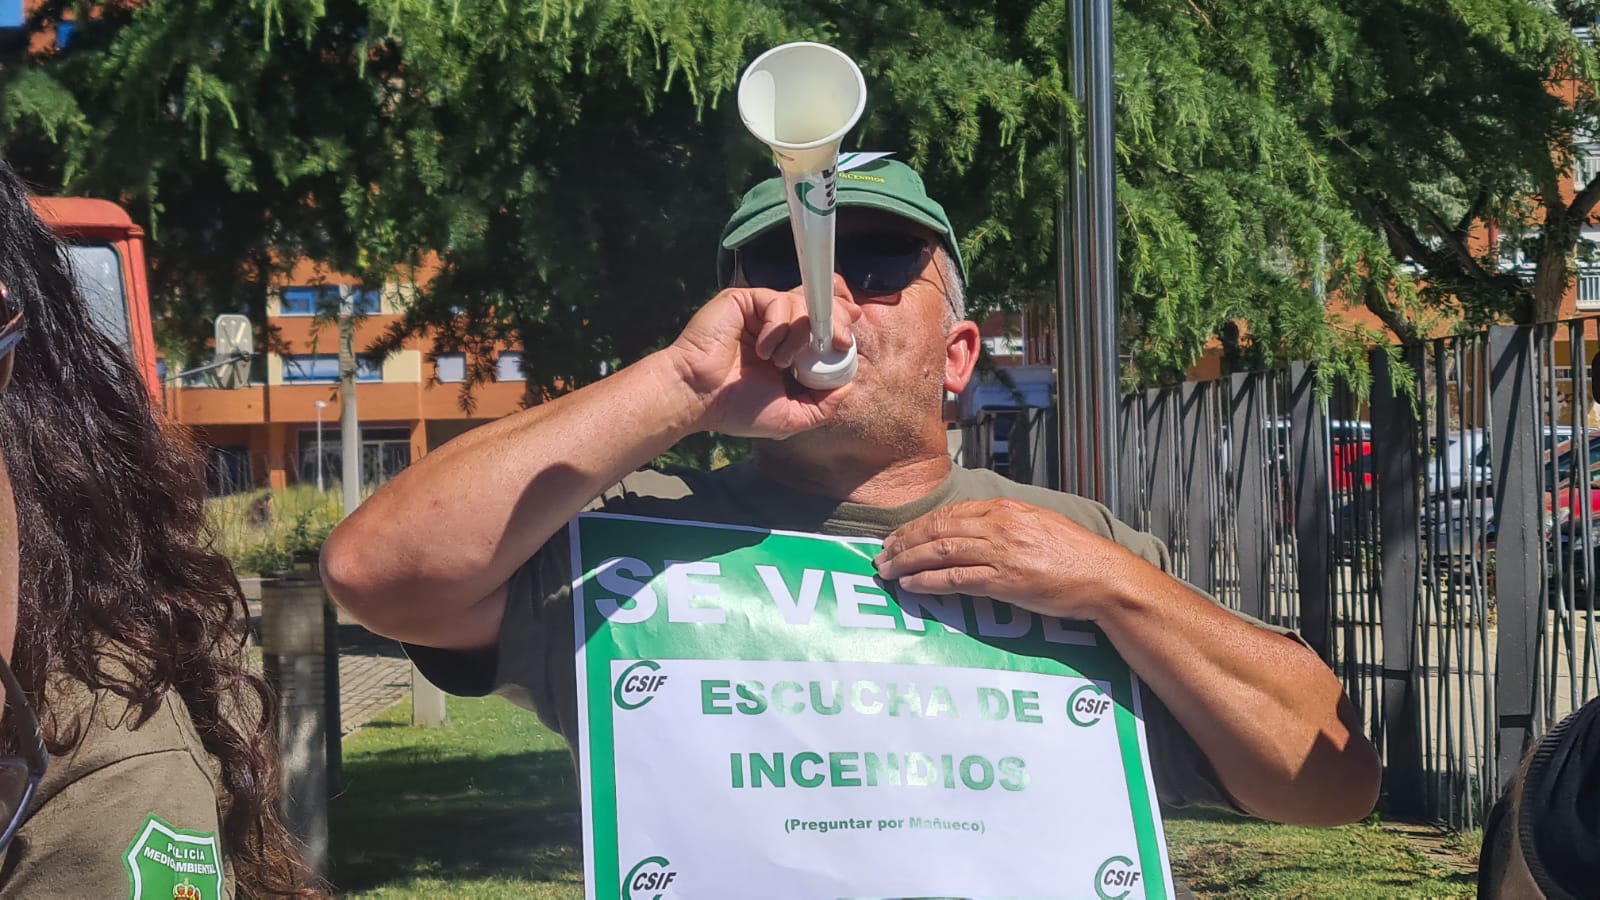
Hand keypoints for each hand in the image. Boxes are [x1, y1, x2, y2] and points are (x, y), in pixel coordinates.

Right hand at [667, 275, 861, 439]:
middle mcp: (777, 329)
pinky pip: (778, 300)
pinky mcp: (745, 301)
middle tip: (837, 342)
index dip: (840, 330)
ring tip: (779, 362)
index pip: (824, 330)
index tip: (846, 343)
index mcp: (790, 353)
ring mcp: (761, 314)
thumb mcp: (790, 417)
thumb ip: (822, 405)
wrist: (697, 397)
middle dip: (835, 322)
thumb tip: (848, 384)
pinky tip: (763, 350)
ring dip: (799, 336)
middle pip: (819, 308)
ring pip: (802, 304)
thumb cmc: (735, 409)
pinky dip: (778, 326)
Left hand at [873, 499, 1149, 620]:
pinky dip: (929, 582)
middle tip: (882, 555)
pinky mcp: (1006, 580)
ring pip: (941, 552)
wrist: (1103, 577)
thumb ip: (1004, 525)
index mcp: (1005, 509)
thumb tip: (973, 534)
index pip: (949, 513)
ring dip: (908, 562)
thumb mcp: (1036, 525)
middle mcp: (999, 525)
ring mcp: (1002, 552)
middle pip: (938, 529)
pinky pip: (957, 579)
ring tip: (888, 571)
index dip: (917, 526)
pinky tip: (912, 585)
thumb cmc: (1073, 556)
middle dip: (904, 542)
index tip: (898, 537)